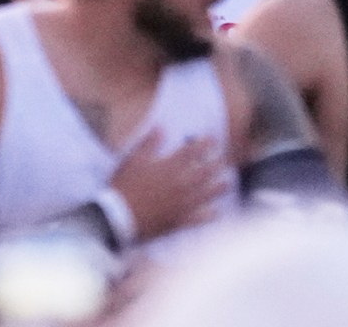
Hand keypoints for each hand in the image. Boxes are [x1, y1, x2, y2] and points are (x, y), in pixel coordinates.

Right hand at [110, 131, 233, 241]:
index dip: (203, 145)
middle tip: (225, 158)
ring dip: (217, 188)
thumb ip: (148, 144)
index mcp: (168, 169)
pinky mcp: (179, 220)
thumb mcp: (132, 160)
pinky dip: (208, 215)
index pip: (190, 153)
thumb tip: (161, 127)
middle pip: (203, 173)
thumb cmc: (124, 185)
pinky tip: (216, 212)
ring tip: (227, 183)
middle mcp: (180, 185)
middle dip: (215, 164)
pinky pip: (198, 218)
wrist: (120, 216)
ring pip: (205, 195)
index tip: (213, 138)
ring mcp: (182, 204)